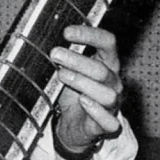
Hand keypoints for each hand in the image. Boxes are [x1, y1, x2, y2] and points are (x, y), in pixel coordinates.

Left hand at [49, 25, 122, 152]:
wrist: (74, 126)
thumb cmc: (73, 95)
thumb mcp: (68, 71)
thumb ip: (64, 58)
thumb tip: (45, 39)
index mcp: (107, 64)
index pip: (107, 43)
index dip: (89, 35)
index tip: (67, 32)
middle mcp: (113, 83)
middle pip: (102, 69)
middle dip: (77, 60)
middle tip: (55, 54)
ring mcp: (113, 104)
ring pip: (107, 94)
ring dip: (82, 82)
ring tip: (62, 75)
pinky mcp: (107, 125)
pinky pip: (109, 121)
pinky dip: (97, 110)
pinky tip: (83, 101)